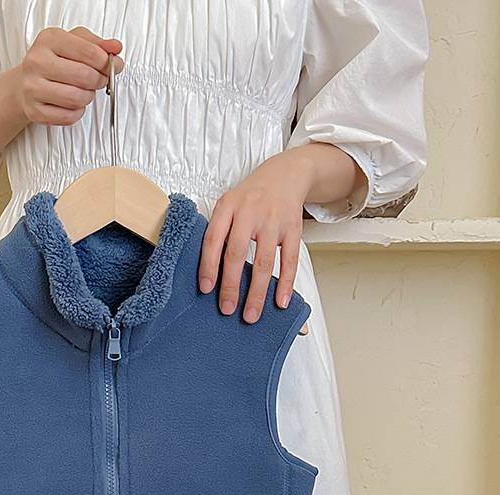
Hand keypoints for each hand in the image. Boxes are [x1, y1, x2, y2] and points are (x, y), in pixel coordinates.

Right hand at [18, 26, 123, 125]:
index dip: (106, 62)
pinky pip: (68, 117)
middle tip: (98, 80)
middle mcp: (37, 62)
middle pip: (85, 76)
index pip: (89, 51)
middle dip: (98, 81)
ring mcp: (33, 87)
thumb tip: (115, 47)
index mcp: (49, 39)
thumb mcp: (74, 43)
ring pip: (77, 98)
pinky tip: (72, 104)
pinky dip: (77, 113)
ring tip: (83, 91)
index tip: (112, 66)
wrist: (24, 82)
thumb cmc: (52, 62)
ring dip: (88, 97)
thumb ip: (97, 44)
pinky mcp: (35, 111)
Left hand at [198, 150, 312, 323]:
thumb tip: (207, 273)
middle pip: (236, 254)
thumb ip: (218, 231)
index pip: (213, 240)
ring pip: (264, 262)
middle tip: (227, 309)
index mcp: (227, 207)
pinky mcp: (293, 228)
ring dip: (257, 292)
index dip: (208, 266)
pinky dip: (285, 283)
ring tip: (251, 314)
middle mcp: (249, 212)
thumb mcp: (229, 204)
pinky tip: (280, 301)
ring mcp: (273, 220)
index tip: (206, 290)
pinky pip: (289, 260)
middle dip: (231, 286)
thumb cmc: (250, 198)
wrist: (285, 174)